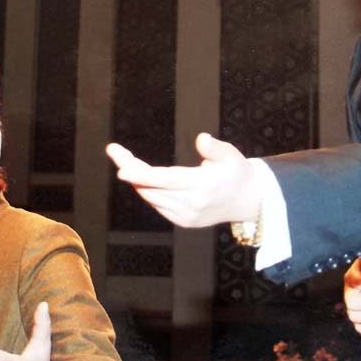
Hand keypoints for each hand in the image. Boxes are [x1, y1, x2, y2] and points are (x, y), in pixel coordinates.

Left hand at [105, 132, 261, 226]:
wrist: (247, 200)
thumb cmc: (236, 171)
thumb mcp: (231, 155)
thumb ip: (215, 148)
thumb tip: (201, 139)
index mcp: (203, 186)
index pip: (165, 180)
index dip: (142, 175)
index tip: (121, 169)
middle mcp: (192, 205)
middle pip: (152, 187)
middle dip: (131, 170)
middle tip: (113, 151)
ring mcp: (186, 216)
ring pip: (152, 197)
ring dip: (137, 180)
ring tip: (124, 159)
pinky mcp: (183, 221)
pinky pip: (158, 205)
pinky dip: (147, 190)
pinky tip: (140, 177)